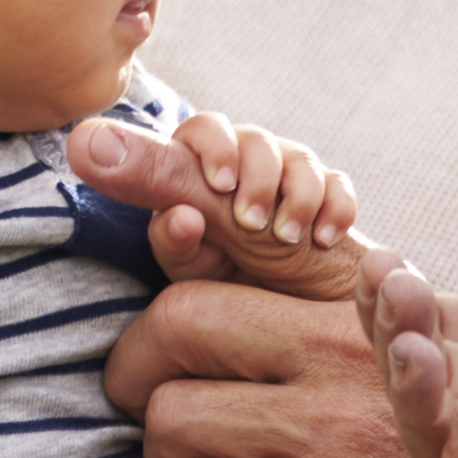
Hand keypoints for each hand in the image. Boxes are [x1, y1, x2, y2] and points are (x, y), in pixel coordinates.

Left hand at [72, 111, 373, 300]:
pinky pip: (337, 184)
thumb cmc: (224, 289)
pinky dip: (332, 207)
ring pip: (299, 159)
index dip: (214, 148)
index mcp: (197, 173)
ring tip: (287, 240)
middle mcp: (243, 168)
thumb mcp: (192, 258)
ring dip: (295, 196)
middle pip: (255, 139)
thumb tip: (120, 172)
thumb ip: (161, 217)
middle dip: (258, 176)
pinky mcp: (328, 200)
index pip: (203, 129)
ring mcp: (289, 181)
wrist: (286, 327)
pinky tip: (321, 237)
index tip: (219, 186)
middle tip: (251, 224)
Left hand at [107, 272, 457, 457]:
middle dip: (138, 368)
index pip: (246, 247)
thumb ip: (353, 313)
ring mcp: (335, 434)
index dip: (174, 245)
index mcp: (373, 306)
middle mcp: (352, 356)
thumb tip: (247, 264)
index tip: (145, 275)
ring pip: (172, 419)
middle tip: (144, 403)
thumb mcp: (432, 365)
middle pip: (179, 323)